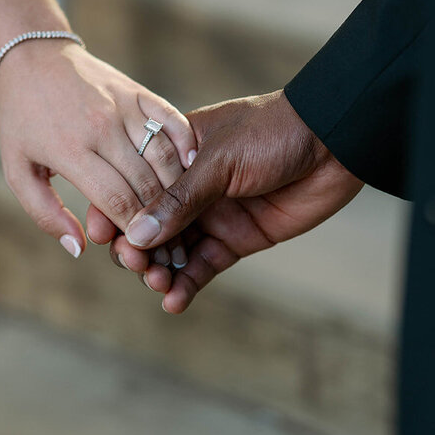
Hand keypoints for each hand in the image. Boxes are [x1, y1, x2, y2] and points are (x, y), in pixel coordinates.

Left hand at [0, 39, 194, 257]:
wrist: (32, 58)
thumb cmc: (23, 121)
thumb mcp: (19, 170)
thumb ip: (46, 214)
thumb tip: (79, 249)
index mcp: (71, 150)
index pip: (116, 200)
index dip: (134, 230)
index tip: (143, 247)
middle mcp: (101, 127)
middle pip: (146, 183)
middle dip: (160, 217)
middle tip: (170, 240)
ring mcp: (123, 106)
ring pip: (165, 155)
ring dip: (177, 188)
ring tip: (181, 212)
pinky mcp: (138, 91)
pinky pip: (173, 120)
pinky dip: (187, 145)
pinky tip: (192, 167)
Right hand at [116, 90, 362, 312]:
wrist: (332, 142)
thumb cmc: (273, 132)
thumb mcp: (219, 160)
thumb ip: (179, 199)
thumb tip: (136, 235)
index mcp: (175, 154)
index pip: (132, 185)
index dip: (114, 210)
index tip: (101, 234)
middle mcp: (188, 187)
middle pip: (148, 225)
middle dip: (136, 247)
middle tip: (135, 263)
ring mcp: (212, 214)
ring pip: (172, 250)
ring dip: (159, 270)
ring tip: (158, 284)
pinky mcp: (237, 239)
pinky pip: (203, 267)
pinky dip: (187, 285)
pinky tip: (174, 302)